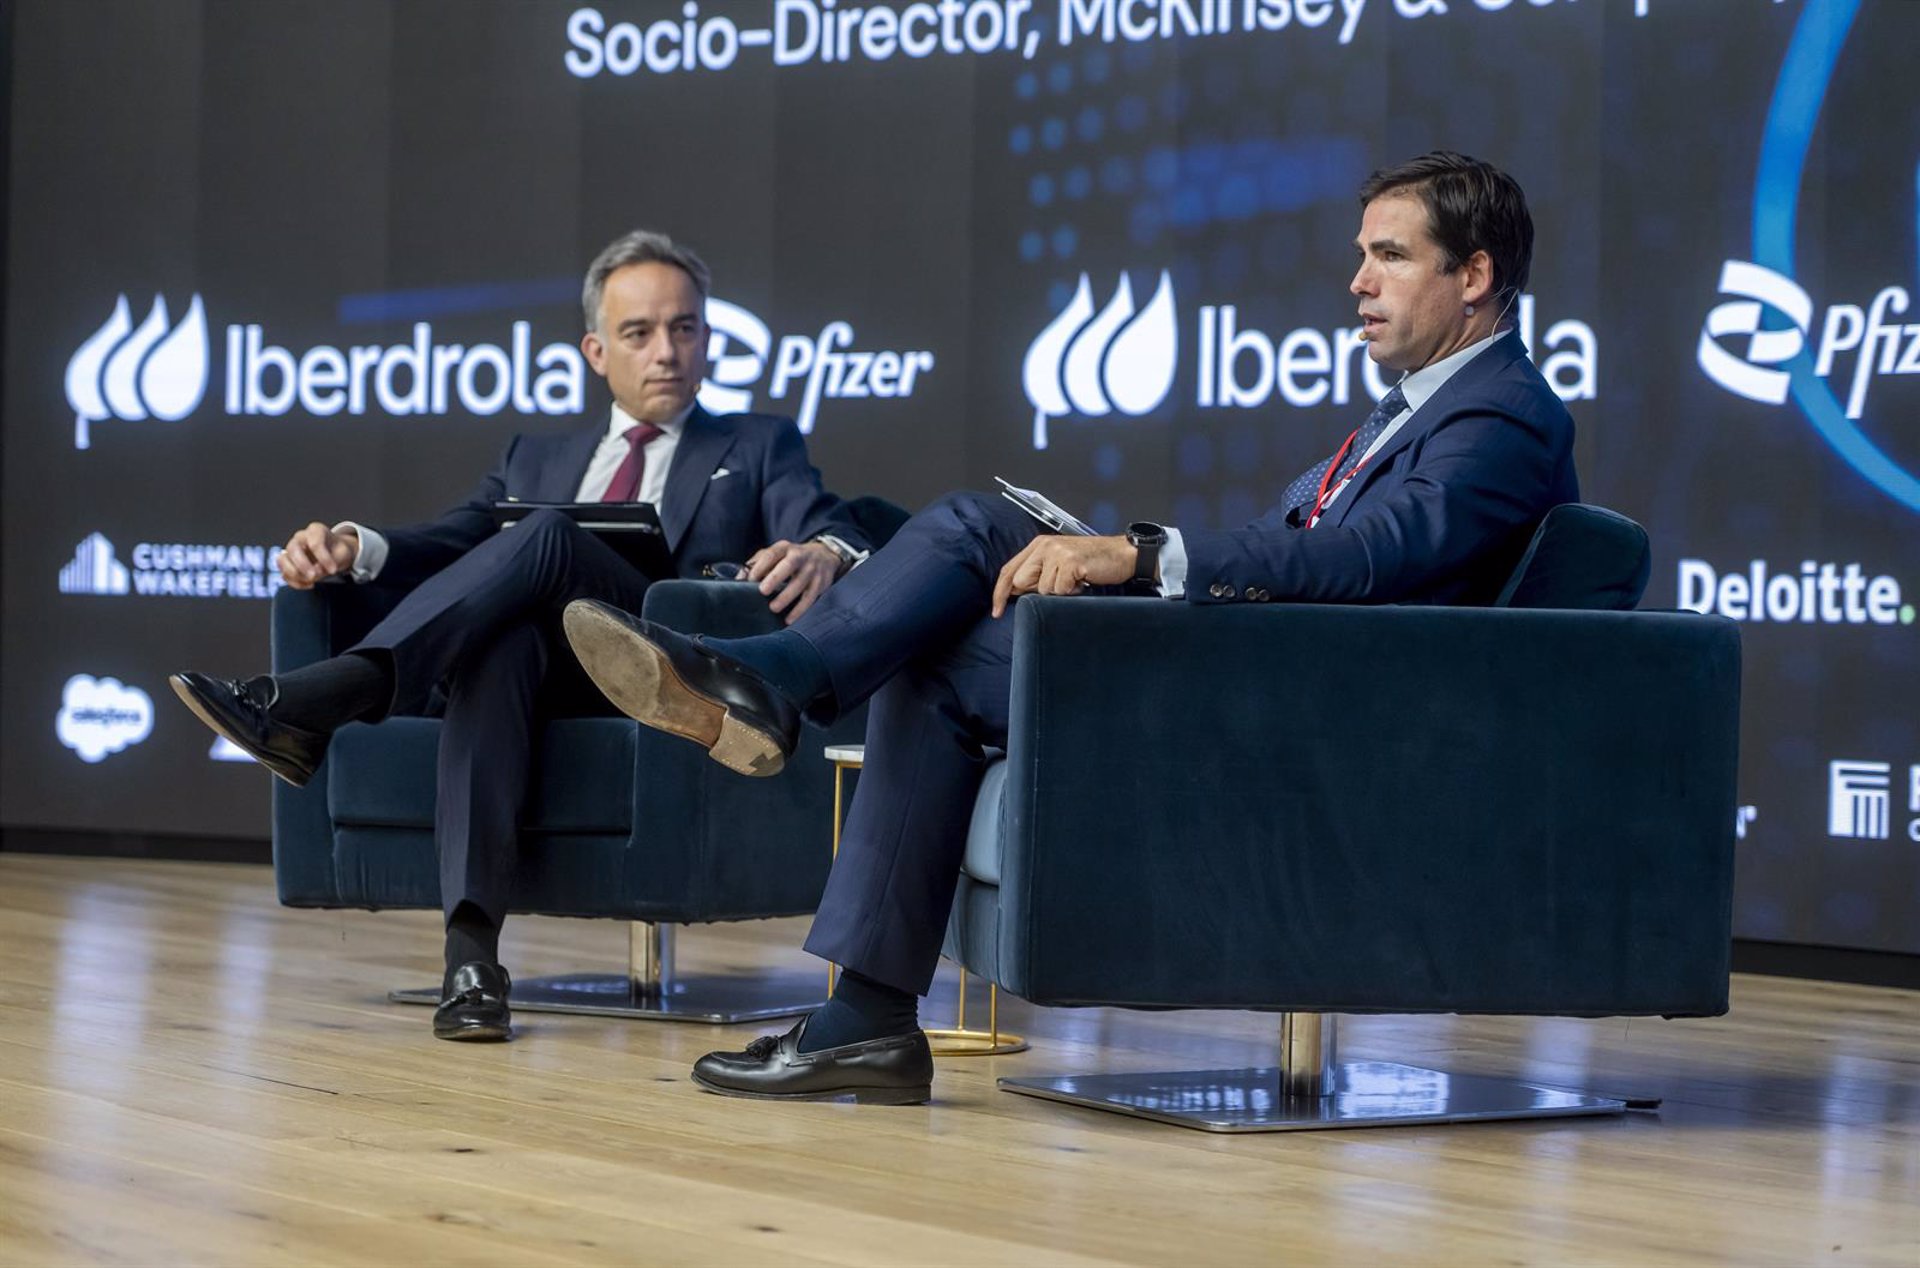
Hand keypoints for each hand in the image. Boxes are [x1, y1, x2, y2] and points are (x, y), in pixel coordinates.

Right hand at [278, 522, 358, 588]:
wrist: (334, 554)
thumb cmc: (338, 551)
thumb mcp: (343, 554)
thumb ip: (332, 561)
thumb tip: (316, 572)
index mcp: (316, 530)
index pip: (315, 543)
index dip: (323, 558)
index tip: (333, 570)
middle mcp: (300, 537)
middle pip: (293, 549)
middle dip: (302, 565)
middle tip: (314, 576)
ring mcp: (291, 549)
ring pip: (282, 560)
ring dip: (294, 574)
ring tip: (311, 581)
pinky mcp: (287, 563)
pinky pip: (284, 573)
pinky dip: (295, 582)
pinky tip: (309, 584)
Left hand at [746, 540, 843, 623]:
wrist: (825, 555)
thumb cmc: (791, 558)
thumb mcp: (776, 554)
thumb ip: (757, 564)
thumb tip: (739, 579)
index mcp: (785, 547)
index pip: (771, 554)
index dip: (760, 566)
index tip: (750, 580)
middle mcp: (800, 556)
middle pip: (789, 565)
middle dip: (776, 577)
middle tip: (763, 591)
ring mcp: (813, 569)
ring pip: (801, 583)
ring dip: (787, 597)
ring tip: (773, 608)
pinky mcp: (821, 583)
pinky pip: (811, 598)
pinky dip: (800, 610)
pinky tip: (789, 619)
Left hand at [991, 535, 1138, 617]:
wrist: (1121, 554)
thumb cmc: (1091, 562)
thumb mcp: (1059, 563)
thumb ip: (1037, 573)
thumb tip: (1013, 590)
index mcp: (1038, 545)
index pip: (1009, 570)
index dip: (1000, 592)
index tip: (996, 611)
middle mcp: (1044, 545)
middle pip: (1021, 581)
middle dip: (1037, 591)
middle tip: (1062, 585)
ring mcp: (1057, 552)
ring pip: (1042, 589)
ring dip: (1060, 592)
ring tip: (1075, 581)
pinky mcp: (1070, 561)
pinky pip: (1060, 590)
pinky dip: (1072, 591)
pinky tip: (1082, 581)